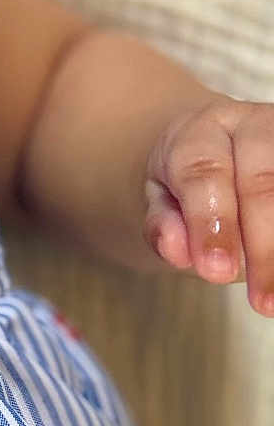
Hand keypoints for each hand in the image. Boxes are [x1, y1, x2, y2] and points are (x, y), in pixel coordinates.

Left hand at [143, 95, 273, 314]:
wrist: (217, 143)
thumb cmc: (187, 178)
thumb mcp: (162, 198)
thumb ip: (164, 224)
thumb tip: (178, 252)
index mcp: (203, 130)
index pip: (204, 173)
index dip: (211, 224)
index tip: (215, 272)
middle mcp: (253, 125)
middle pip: (262, 182)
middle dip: (263, 245)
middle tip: (263, 300)